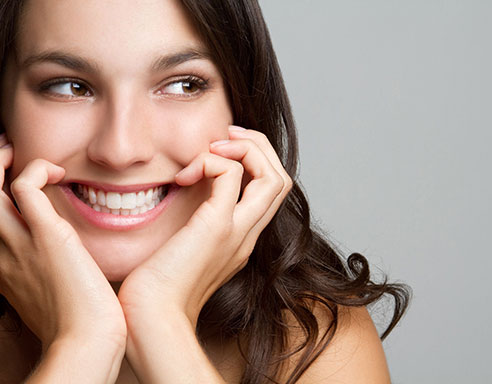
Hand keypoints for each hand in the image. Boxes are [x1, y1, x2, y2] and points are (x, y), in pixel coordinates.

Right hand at [0, 136, 125, 351]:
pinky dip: (37, 169)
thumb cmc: (74, 321)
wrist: (86, 338)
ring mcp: (20, 242)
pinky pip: (27, 187)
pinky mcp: (48, 235)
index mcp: (1, 267)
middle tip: (4, 155)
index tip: (5, 186)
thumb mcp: (45, 295)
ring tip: (16, 152)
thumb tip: (58, 263)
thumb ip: (42, 274)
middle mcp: (1, 252)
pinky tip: (59, 172)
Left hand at [117, 126, 292, 325]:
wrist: (150, 319)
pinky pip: (231, 174)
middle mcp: (247, 234)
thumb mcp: (184, 252)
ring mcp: (237, 231)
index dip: (256, 162)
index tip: (222, 151)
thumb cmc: (157, 289)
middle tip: (226, 136)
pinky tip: (185, 174)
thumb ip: (194, 227)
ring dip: (247, 148)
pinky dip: (212, 160)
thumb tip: (184, 195)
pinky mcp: (216, 226)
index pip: (270, 192)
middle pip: (282, 179)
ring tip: (215, 146)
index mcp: (241, 239)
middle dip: (259, 147)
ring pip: (273, 176)